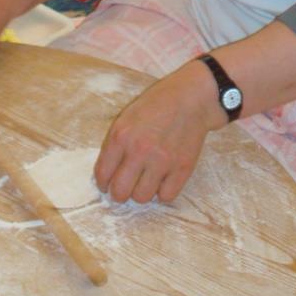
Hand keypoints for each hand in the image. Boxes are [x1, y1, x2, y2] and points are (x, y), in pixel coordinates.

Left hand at [95, 61, 225, 203]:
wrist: (193, 98)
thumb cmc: (159, 104)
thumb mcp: (128, 117)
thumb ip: (115, 144)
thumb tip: (108, 173)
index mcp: (122, 136)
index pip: (103, 175)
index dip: (104, 183)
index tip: (108, 184)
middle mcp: (140, 151)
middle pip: (120, 192)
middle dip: (120, 193)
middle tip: (126, 186)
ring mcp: (162, 161)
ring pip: (142, 197)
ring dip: (142, 192)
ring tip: (147, 181)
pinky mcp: (182, 167)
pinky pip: (166, 196)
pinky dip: (163, 192)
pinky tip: (163, 180)